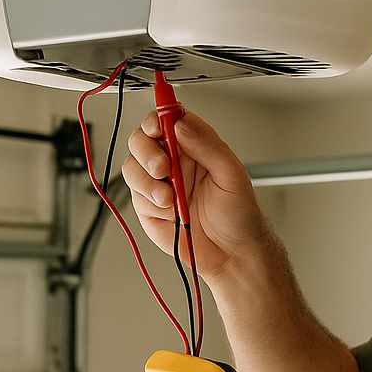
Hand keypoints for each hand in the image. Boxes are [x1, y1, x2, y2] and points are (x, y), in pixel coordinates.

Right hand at [121, 110, 273, 277]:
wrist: (231, 254)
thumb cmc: (239, 216)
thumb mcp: (231, 174)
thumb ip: (207, 144)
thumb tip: (181, 123)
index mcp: (195, 146)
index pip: (168, 119)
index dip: (158, 118)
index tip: (158, 127)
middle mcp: (174, 161)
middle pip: (142, 139)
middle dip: (147, 152)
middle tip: (163, 168)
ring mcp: (159, 183)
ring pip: (132, 165)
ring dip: (147, 181)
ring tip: (170, 199)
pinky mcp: (147, 205)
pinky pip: (133, 193)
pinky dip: (148, 200)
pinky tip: (168, 210)